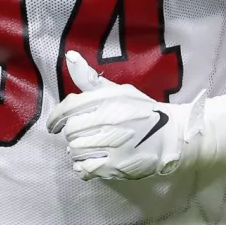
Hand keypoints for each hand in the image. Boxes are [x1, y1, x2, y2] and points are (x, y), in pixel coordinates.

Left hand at [45, 52, 207, 180]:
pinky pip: (85, 168)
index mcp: (108, 99)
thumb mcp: (120, 91)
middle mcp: (109, 120)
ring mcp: (113, 144)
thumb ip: (91, 79)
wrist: (172, 136)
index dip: (55, 119)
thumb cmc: (142, 111)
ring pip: (75, 150)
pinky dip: (82, 167)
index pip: (68, 108)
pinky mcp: (116, 165)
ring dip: (78, 151)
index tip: (53, 126)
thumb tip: (70, 56)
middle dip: (73, 135)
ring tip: (90, 148)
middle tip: (84, 136)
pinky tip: (90, 162)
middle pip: (71, 131)